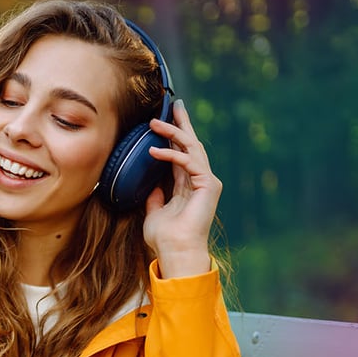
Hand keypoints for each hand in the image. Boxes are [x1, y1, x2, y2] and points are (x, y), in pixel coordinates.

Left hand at [144, 99, 218, 277]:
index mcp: (188, 184)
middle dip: (181, 124)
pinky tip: (153, 151)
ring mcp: (206, 181)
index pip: (181, 153)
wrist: (175, 251)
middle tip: (173, 105)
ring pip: (191, 148)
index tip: (165, 118)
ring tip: (154, 123)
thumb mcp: (154, 212)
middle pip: (191, 145)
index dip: (174, 135)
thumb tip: (149, 185)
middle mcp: (200, 180)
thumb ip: (154, 196)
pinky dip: (171, 155)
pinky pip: (189, 162)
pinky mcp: (207, 185)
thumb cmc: (165, 237)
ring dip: (173, 133)